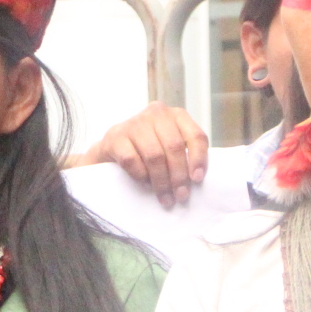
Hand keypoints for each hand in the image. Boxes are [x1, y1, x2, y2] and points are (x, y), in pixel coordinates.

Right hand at [77, 103, 209, 206]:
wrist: (112, 148)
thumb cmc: (147, 148)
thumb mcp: (168, 145)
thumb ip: (184, 154)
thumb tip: (196, 179)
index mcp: (176, 115)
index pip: (195, 135)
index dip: (199, 159)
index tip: (197, 179)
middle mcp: (156, 113)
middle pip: (174, 147)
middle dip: (179, 175)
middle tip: (180, 195)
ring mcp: (134, 123)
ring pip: (154, 155)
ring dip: (161, 181)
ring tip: (165, 197)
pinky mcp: (115, 136)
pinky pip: (132, 160)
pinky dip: (140, 175)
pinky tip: (145, 184)